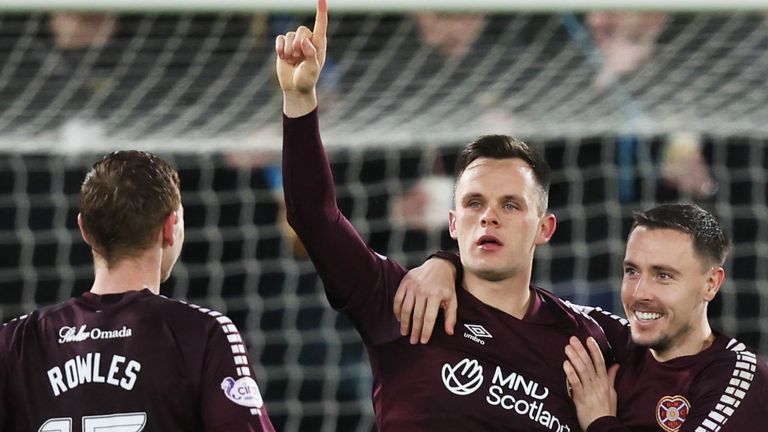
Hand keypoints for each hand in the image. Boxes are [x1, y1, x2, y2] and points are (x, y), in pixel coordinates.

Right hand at [275, 0, 327, 115]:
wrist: (295, 88)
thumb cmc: (307, 79)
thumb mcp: (312, 69)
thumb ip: (311, 55)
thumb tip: (305, 42)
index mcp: (319, 44)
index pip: (321, 24)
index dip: (321, 11)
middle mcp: (308, 40)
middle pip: (301, 30)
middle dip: (298, 45)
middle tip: (298, 58)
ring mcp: (295, 42)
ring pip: (289, 35)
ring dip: (289, 50)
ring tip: (292, 61)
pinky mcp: (284, 46)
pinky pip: (280, 39)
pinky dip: (280, 48)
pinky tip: (283, 58)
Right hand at [394, 257, 457, 343]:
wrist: (439, 265)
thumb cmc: (446, 285)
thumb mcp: (453, 299)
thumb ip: (451, 316)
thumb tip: (449, 332)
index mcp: (436, 296)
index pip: (429, 318)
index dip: (426, 332)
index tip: (423, 341)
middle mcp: (423, 291)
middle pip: (417, 316)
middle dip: (414, 331)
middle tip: (413, 341)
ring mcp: (412, 286)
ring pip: (406, 309)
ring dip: (405, 323)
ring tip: (405, 333)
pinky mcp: (405, 282)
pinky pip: (398, 299)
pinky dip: (397, 310)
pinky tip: (399, 319)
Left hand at [563, 336, 618, 429]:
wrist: (603, 425)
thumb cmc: (607, 409)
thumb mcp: (612, 392)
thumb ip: (611, 377)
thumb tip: (616, 364)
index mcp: (605, 381)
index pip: (600, 362)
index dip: (594, 349)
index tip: (588, 339)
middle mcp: (597, 384)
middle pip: (588, 364)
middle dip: (581, 350)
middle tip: (572, 339)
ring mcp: (589, 391)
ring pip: (582, 371)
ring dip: (574, 358)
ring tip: (567, 348)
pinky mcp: (581, 398)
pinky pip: (576, 384)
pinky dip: (571, 373)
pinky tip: (565, 364)